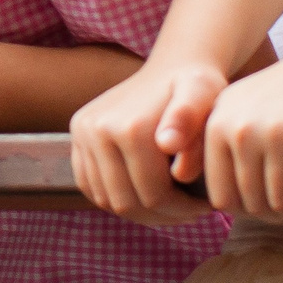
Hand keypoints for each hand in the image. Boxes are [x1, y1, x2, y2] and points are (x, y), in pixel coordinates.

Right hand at [68, 61, 224, 223]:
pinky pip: (90, 187)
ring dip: (139, 211)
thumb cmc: (195, 87)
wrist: (169, 67)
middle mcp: (96, 131)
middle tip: (189, 211)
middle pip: (126, 202)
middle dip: (161, 215)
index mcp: (128, 128)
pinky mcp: (76, 137)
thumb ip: (189, 118)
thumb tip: (167, 146)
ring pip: (106, 200)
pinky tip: (145, 193)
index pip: (153, 196)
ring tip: (170, 204)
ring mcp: (81, 134)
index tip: (206, 206)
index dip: (183, 210)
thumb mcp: (204, 94)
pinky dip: (116, 198)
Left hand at [202, 55, 282, 220]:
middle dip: (278, 216)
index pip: (222, 197)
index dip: (247, 213)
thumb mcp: (241, 112)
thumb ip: (223, 148)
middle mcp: (241, 127)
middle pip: (255, 203)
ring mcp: (277, 128)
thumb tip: (217, 204)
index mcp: (217, 126)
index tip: (268, 209)